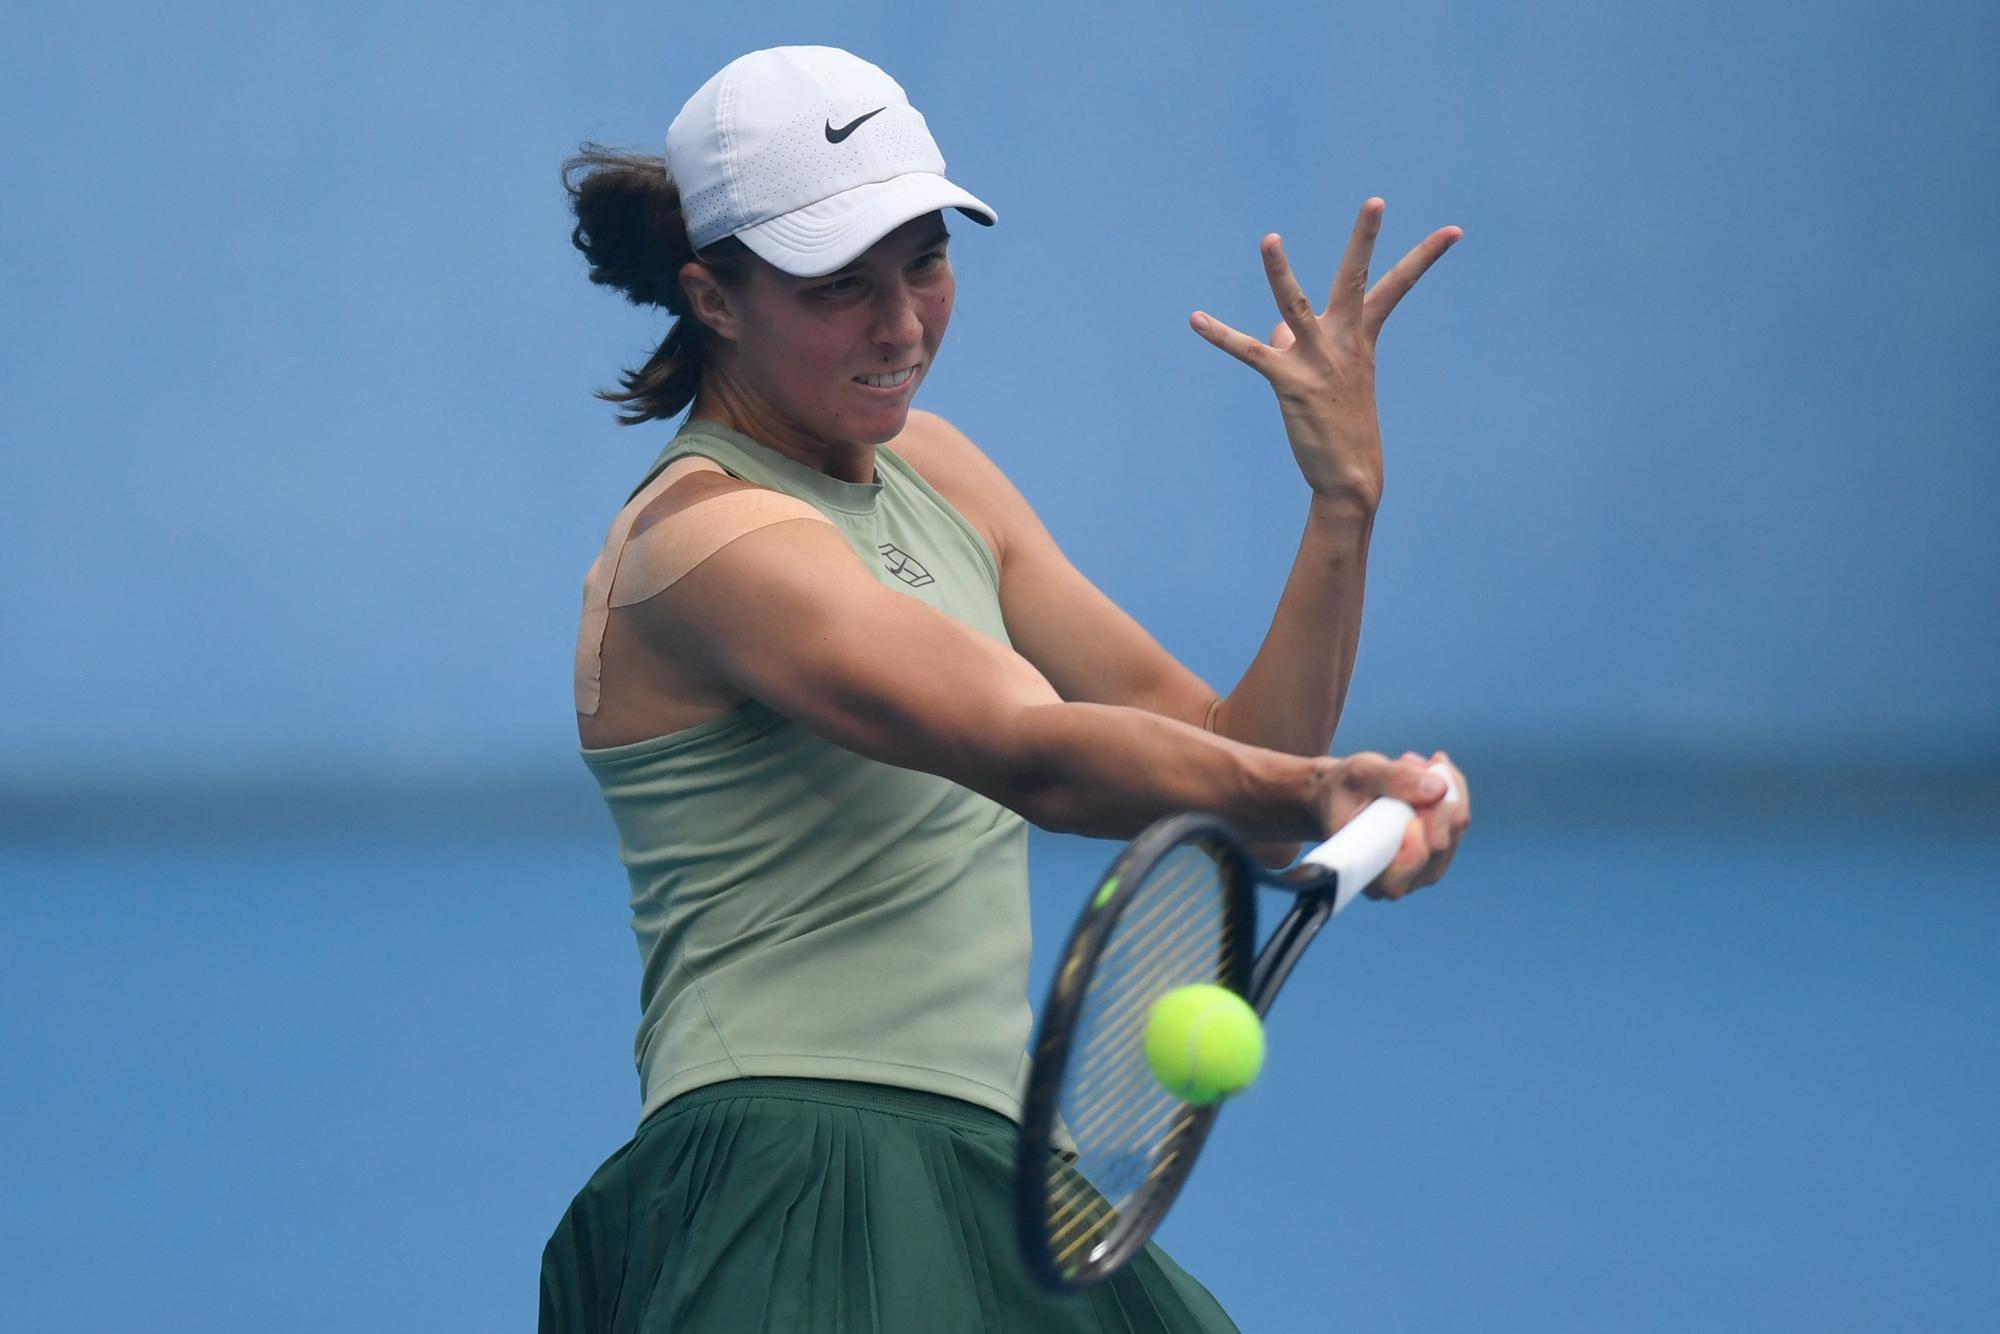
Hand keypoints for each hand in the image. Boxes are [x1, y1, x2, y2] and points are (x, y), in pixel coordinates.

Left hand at [1190, 199, 1460, 505]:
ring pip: (1295, 307)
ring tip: (1269, 239)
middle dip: (1365, 239)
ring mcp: (1318, 361)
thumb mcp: (1330, 378)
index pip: (1396, 288)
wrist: (1351, 479)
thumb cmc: (1342, 426)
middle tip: (1376, 200)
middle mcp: (1344, 343)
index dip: (1425, 257)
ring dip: (1279, 273)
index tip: (1453, 230)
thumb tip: (1274, 331)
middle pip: (1356, 280)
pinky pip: (1249, 352)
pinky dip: (1220, 336)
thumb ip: (1300, 344)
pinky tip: (1196, 320)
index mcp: (1362, 339)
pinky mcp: (1289, 383)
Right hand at [1316, 749, 1470, 899]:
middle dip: (1429, 794)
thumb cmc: (1343, 789)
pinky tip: (1428, 770)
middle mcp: (1401, 880)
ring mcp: (1423, 869)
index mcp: (1372, 874)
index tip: (1410, 804)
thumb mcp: (1360, 774)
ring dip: (1441, 786)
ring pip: (1455, 827)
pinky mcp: (1439, 852)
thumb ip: (1394, 780)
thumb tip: (1439, 789)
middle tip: (1406, 760)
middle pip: (1440, 842)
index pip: (1412, 864)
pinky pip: (1458, 819)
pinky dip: (1449, 789)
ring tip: (1409, 762)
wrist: (1341, 796)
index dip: (1420, 836)